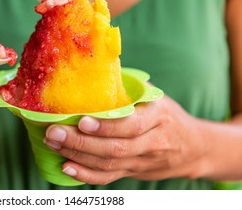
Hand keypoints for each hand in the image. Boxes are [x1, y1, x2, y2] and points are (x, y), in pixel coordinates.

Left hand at [44, 95, 206, 184]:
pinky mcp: (134, 173)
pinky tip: (67, 167)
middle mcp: (152, 142)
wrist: (193, 147)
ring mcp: (143, 161)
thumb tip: (93, 69)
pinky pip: (109, 178)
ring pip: (109, 164)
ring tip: (53, 144)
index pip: (131, 126)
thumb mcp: (154, 97)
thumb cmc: (167, 115)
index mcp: (157, 117)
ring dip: (78, 156)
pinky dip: (86, 175)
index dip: (106, 126)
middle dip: (80, 142)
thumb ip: (129, 88)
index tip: (81, 121)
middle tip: (54, 133)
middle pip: (115, 148)